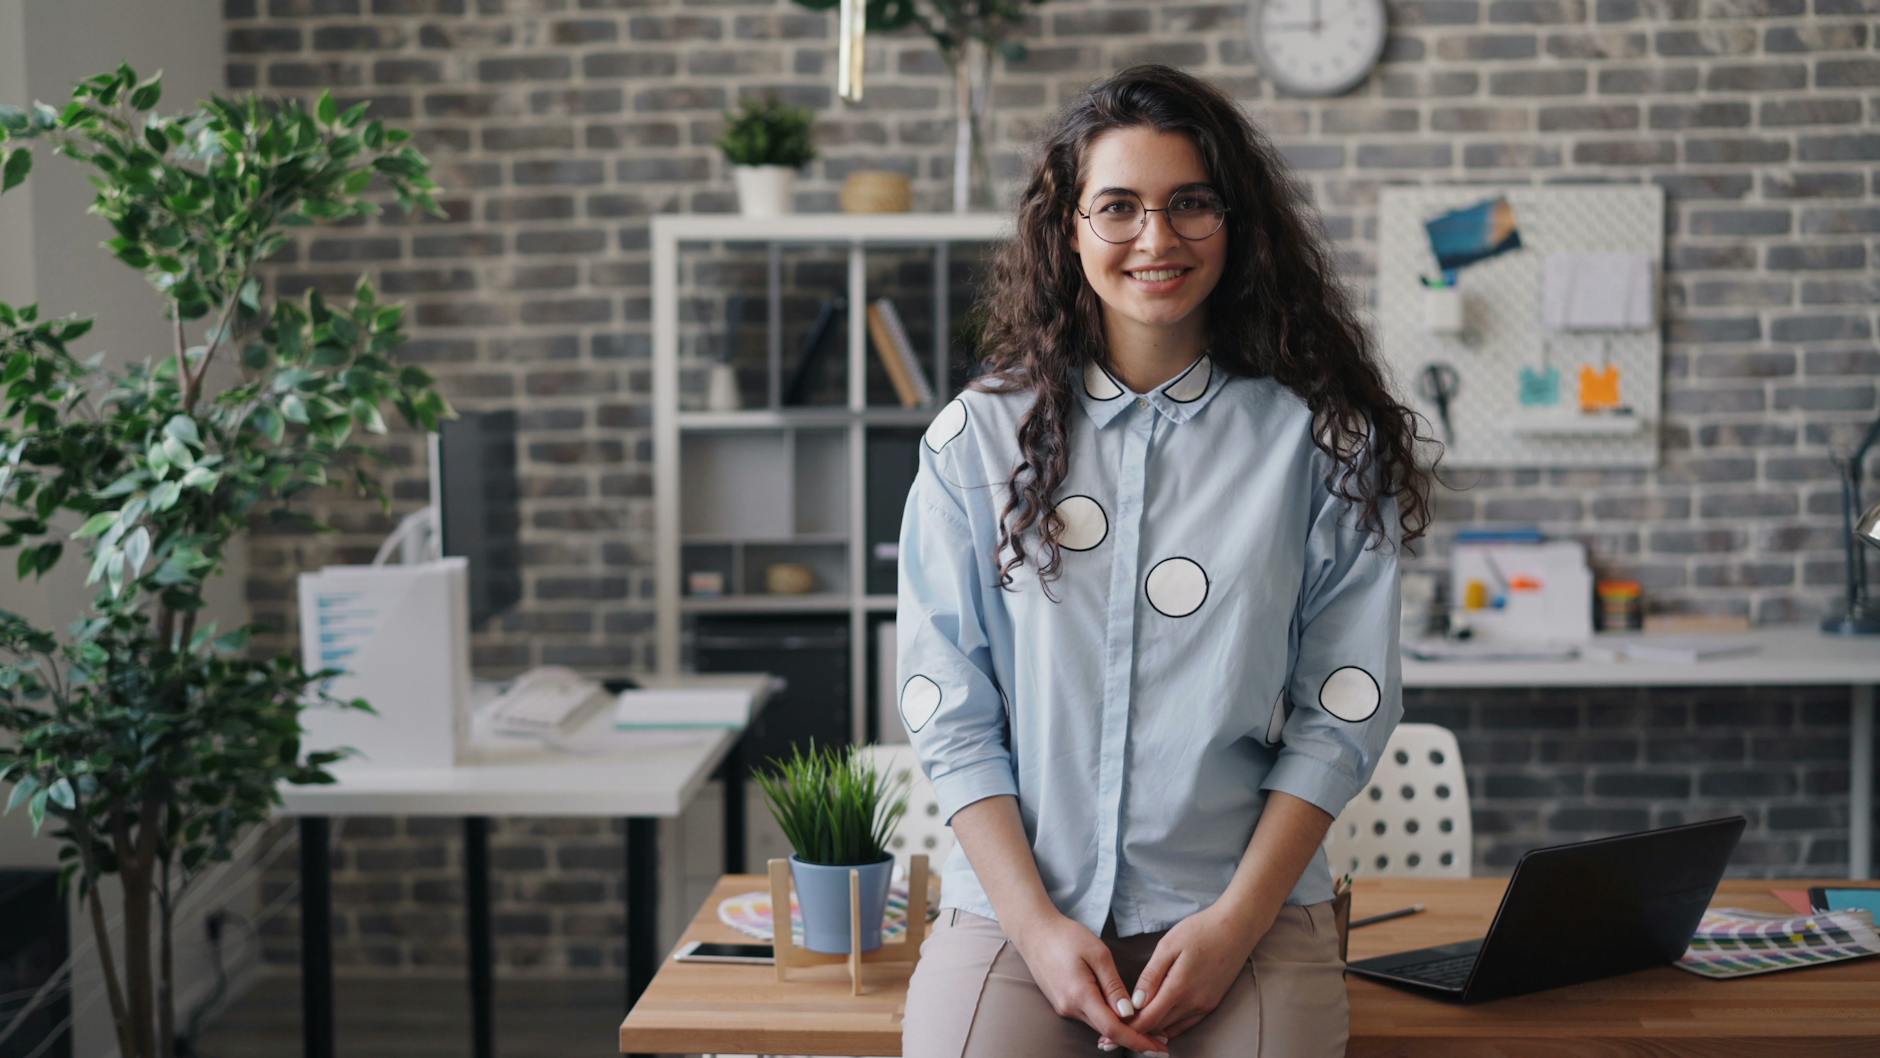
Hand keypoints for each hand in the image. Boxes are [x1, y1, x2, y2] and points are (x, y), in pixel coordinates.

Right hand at [1008, 911, 1169, 1055]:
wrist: (1034, 931)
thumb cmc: (1066, 936)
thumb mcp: (1098, 954)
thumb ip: (1114, 986)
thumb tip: (1129, 1013)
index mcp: (1080, 996)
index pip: (1113, 1030)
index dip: (1138, 1041)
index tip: (1159, 1047)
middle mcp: (1070, 1008)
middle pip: (1107, 1031)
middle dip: (1135, 1036)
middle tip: (1162, 1036)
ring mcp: (1063, 1007)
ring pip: (1098, 1024)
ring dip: (1121, 1028)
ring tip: (1147, 1024)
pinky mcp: (1061, 1002)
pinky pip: (1089, 1015)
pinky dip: (1107, 1018)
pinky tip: (1119, 1012)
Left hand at [1117, 902, 1271, 1041]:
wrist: (1237, 928)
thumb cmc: (1200, 931)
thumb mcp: (1168, 946)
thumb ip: (1151, 976)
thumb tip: (1135, 1003)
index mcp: (1179, 989)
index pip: (1148, 1019)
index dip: (1128, 1028)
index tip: (1110, 1029)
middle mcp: (1193, 1003)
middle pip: (1159, 1028)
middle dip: (1136, 1032)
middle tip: (1114, 1033)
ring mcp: (1205, 1006)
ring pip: (1173, 1028)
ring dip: (1153, 1031)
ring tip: (1132, 1029)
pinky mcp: (1212, 1004)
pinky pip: (1187, 1024)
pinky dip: (1170, 1027)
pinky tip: (1159, 1024)